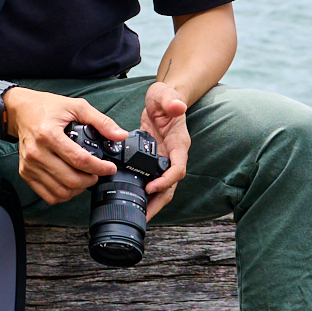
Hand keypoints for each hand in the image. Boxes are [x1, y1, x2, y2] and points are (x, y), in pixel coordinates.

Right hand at [1, 87, 123, 207]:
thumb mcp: (76, 106)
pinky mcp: (25, 173)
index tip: (109, 167)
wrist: (20, 111)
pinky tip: (70, 183)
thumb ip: (100, 121)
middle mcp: (37, 152)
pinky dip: (63, 194)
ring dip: (78, 189)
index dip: (100, 167)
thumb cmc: (46, 107)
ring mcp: (29, 165)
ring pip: (61, 191)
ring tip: (84, 178)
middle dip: (91, 180)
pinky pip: (48, 195)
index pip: (79, 160)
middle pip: (71, 179)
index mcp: (49, 135)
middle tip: (97, 172)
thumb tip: (120, 135)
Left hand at [139, 81, 191, 218]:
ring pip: (162, 187)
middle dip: (159, 202)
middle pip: (171, 185)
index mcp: (179, 144)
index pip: (178, 168)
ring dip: (152, 202)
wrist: (163, 99)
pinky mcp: (153, 159)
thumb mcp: (166, 95)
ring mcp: (164, 159)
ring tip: (138, 215)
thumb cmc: (166, 98)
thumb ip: (170, 100)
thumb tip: (177, 107)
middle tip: (144, 215)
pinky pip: (151, 179)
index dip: (166, 180)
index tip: (152, 187)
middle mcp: (173, 155)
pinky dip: (144, 191)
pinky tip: (132, 199)